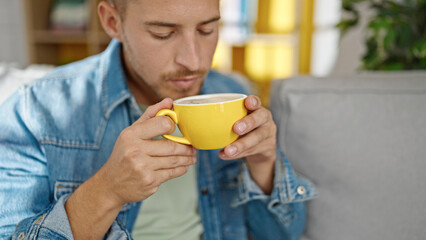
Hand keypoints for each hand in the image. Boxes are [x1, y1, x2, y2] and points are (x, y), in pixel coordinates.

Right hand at [66, 98, 195, 238]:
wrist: (112, 184)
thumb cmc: (124, 154)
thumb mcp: (132, 132)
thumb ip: (151, 115)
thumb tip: (169, 101)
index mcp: (131, 134)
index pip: (162, 124)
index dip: (172, 125)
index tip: (177, 128)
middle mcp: (135, 150)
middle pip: (171, 146)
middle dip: (186, 147)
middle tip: (192, 146)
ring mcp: (142, 167)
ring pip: (174, 160)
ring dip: (187, 158)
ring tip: (191, 156)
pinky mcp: (149, 181)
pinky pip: (172, 173)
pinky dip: (181, 169)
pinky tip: (184, 166)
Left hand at [219, 95, 275, 193]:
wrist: (261, 147)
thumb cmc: (242, 128)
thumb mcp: (237, 119)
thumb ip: (223, 117)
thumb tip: (188, 118)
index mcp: (255, 108)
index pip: (256, 101)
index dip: (253, 101)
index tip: (246, 102)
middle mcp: (265, 118)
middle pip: (260, 118)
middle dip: (248, 123)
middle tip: (236, 128)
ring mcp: (268, 133)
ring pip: (257, 138)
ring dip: (241, 144)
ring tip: (228, 150)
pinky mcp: (267, 147)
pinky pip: (252, 151)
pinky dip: (238, 154)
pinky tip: (225, 155)